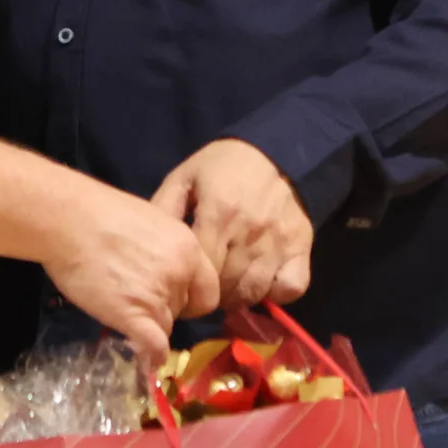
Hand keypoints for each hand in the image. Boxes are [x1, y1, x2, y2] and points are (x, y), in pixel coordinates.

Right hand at [41, 180, 221, 370]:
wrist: (68, 220)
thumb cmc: (99, 213)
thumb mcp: (148, 221)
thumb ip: (162, 248)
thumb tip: (157, 266)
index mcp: (188, 248)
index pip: (207, 290)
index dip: (190, 297)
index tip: (172, 297)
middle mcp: (180, 274)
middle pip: (183, 308)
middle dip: (165, 308)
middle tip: (136, 297)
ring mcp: (159, 297)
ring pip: (166, 326)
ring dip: (150, 326)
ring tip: (125, 315)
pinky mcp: (135, 316)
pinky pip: (154, 345)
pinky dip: (151, 356)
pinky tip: (146, 362)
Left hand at [154, 139, 314, 307]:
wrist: (278, 150)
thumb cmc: (225, 165)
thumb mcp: (186, 176)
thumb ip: (164, 208)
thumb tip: (145, 245)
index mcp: (218, 215)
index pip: (202, 272)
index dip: (188, 286)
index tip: (182, 286)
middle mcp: (250, 233)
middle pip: (225, 287)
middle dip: (210, 295)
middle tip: (202, 289)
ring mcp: (278, 243)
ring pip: (254, 292)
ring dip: (237, 297)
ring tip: (227, 288)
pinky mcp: (302, 248)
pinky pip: (291, 287)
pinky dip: (275, 292)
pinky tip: (261, 283)